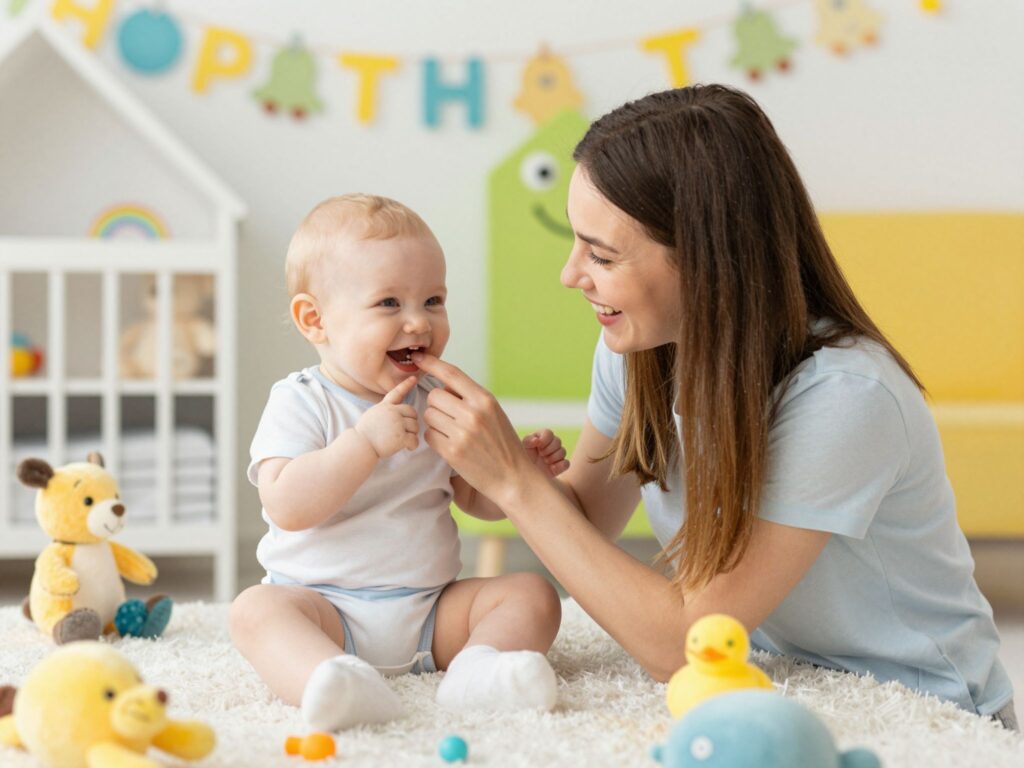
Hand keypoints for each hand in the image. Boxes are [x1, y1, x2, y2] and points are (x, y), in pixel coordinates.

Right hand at [354, 376, 419, 457]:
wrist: (360, 445)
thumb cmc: (364, 434)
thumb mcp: (372, 415)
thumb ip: (384, 411)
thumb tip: (396, 413)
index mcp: (384, 406)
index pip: (397, 392)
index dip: (406, 385)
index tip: (414, 378)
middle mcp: (392, 412)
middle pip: (412, 412)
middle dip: (411, 421)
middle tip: (404, 431)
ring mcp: (397, 423)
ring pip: (415, 427)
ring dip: (412, 434)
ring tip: (402, 441)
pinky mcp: (400, 437)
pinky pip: (415, 440)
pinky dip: (413, 445)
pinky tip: (407, 448)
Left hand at [412, 352, 541, 503]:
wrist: (514, 477)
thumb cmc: (503, 443)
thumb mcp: (494, 413)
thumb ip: (470, 398)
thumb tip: (443, 386)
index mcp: (485, 399)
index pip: (451, 373)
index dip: (431, 362)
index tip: (417, 356)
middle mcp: (473, 413)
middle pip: (434, 396)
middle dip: (437, 405)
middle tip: (450, 417)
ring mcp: (462, 433)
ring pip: (429, 415)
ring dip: (435, 422)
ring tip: (453, 433)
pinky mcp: (452, 452)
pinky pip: (429, 435)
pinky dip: (435, 439)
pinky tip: (450, 445)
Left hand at [523, 429, 569, 477]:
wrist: (525, 475)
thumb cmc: (522, 459)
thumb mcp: (522, 448)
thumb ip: (528, 441)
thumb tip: (537, 440)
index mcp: (541, 438)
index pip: (549, 433)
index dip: (545, 440)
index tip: (538, 447)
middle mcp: (550, 445)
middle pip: (558, 441)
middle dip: (549, 449)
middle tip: (541, 454)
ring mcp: (556, 456)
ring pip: (563, 451)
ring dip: (553, 457)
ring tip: (545, 462)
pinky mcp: (559, 466)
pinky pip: (566, 463)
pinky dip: (560, 466)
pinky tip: (552, 469)